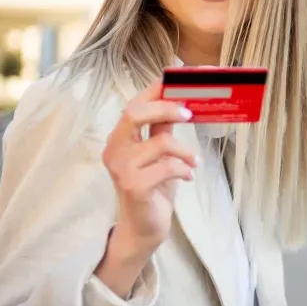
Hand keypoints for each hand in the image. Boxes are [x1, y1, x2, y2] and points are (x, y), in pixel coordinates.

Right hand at [96, 81, 196, 294]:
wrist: (143, 229)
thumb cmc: (153, 187)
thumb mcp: (159, 153)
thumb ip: (163, 128)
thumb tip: (184, 99)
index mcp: (121, 136)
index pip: (137, 102)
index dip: (162, 87)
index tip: (190, 76)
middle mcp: (114, 148)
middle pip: (135, 113)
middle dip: (167, 108)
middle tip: (190, 114)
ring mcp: (121, 168)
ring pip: (159, 143)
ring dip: (184, 151)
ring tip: (192, 161)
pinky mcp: (133, 187)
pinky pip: (166, 168)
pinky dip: (183, 169)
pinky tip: (187, 177)